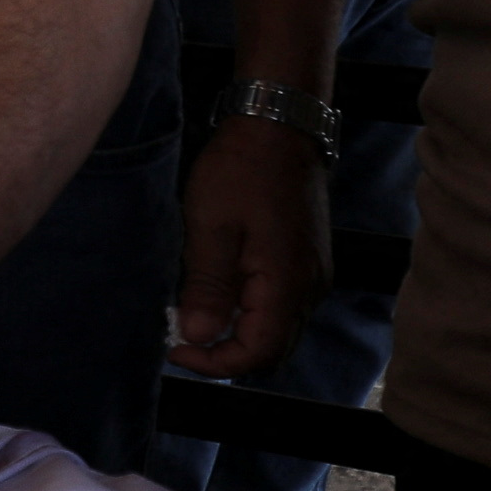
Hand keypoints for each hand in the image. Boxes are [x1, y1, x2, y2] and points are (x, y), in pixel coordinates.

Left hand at [168, 117, 329, 376]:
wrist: (279, 127)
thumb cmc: (240, 171)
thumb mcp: (211, 226)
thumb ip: (207, 287)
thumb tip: (198, 336)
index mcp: (287, 284)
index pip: (258, 353)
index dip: (216, 363)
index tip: (176, 348)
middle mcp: (310, 288)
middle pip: (273, 350)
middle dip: (227, 355)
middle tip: (182, 339)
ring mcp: (314, 275)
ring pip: (280, 331)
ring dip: (240, 336)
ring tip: (196, 316)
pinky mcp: (309, 262)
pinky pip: (284, 307)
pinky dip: (253, 315)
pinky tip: (221, 294)